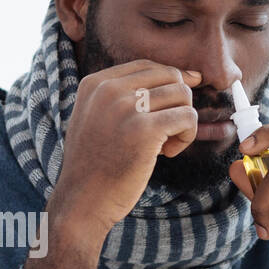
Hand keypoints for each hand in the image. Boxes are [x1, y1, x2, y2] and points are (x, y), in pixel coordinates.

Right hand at [51, 59, 202, 242]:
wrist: (81, 203)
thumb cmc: (95, 166)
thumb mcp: (95, 119)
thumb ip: (123, 97)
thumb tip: (183, 76)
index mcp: (95, 84)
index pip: (148, 66)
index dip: (170, 82)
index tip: (176, 106)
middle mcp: (108, 90)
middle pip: (170, 77)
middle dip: (177, 104)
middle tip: (167, 132)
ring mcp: (126, 108)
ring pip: (182, 95)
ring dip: (183, 122)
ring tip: (166, 145)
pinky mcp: (144, 130)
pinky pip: (188, 117)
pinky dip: (186, 136)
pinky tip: (167, 154)